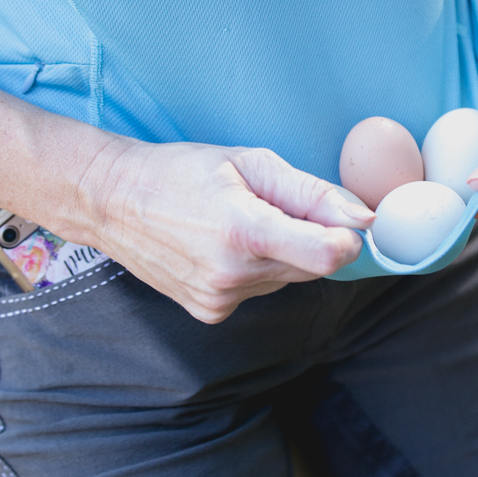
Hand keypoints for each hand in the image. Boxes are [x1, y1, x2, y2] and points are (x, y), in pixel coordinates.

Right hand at [84, 139, 373, 323]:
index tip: (341, 220)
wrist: (112, 201)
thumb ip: (313, 192)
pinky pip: (261, 291)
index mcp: (245, 232)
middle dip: (311, 239)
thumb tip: (364, 219)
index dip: (347, 238)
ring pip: (288, 279)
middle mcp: (232, 275)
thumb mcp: (252, 163)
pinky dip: (257, 270)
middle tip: (274, 208)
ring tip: (239, 224)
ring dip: (282, 254)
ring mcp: (220, 299)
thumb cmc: (183, 172)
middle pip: (313, 267)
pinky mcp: (210, 313)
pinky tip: (224, 247)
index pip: (329, 255)